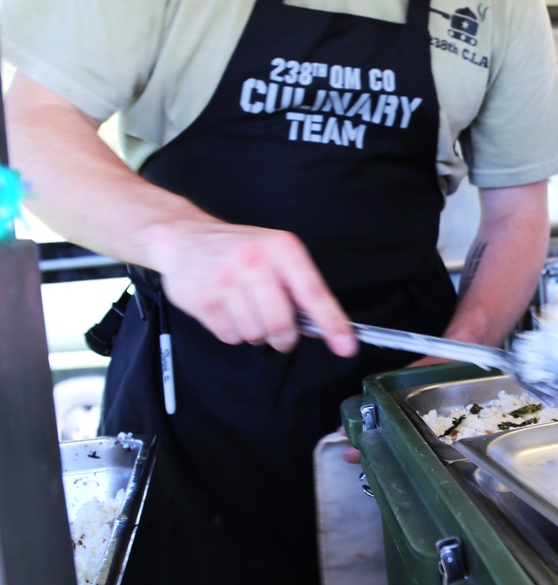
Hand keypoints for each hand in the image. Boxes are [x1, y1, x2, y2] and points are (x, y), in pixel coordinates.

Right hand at [151, 219, 358, 354]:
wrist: (184, 237)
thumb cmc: (241, 251)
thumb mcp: (277, 255)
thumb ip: (301, 288)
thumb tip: (327, 329)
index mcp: (282, 248)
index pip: (312, 292)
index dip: (332, 323)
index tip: (347, 347)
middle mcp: (253, 261)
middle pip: (281, 323)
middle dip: (284, 338)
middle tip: (280, 333)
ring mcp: (224, 280)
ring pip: (255, 334)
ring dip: (256, 334)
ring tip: (246, 310)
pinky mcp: (202, 299)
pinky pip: (230, 336)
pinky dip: (234, 332)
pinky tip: (227, 310)